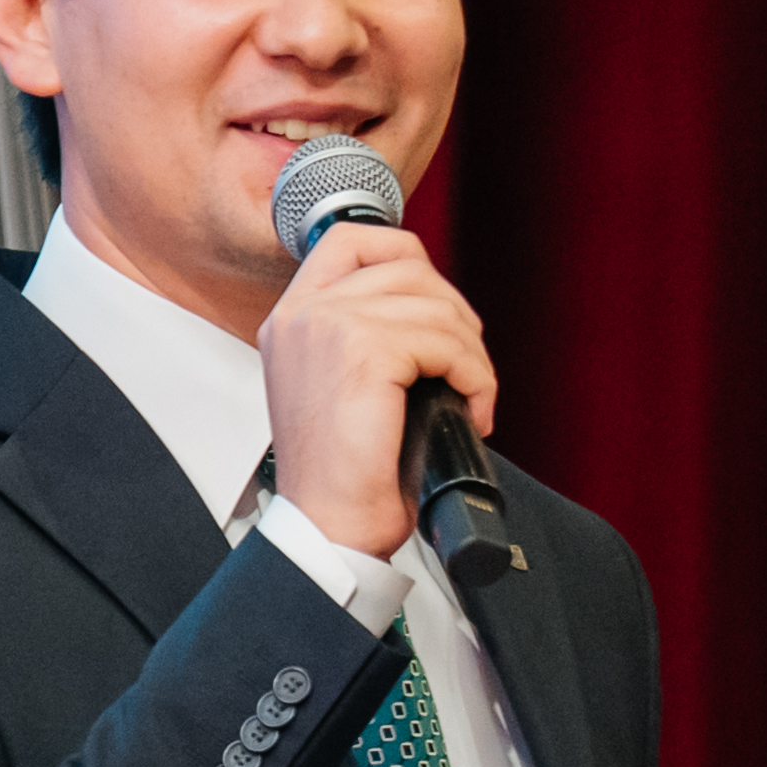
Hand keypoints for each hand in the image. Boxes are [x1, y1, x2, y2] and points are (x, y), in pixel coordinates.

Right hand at [257, 219, 493, 559]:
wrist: (329, 526)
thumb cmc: (342, 474)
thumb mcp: (338, 385)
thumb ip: (364, 336)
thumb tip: (432, 309)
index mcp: (291, 318)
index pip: (350, 240)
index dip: (406, 257)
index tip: (433, 306)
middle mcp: (303, 314)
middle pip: (409, 266)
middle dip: (455, 315)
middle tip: (463, 368)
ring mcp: (330, 327)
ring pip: (437, 305)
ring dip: (471, 353)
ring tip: (470, 395)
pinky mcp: (364, 352)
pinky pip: (447, 342)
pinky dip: (476, 377)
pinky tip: (471, 410)